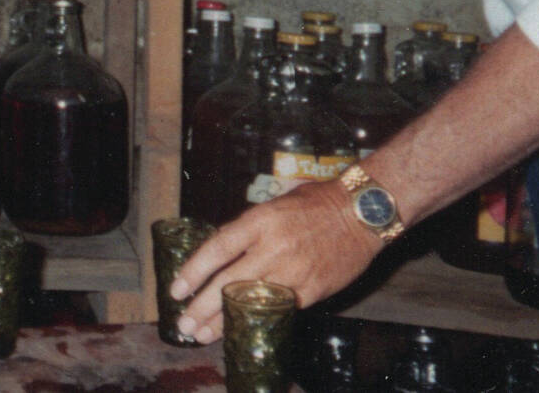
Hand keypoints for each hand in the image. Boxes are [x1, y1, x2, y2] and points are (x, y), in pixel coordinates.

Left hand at [168, 181, 380, 342]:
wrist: (362, 212)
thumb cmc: (317, 203)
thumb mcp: (274, 204)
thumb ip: (249, 229)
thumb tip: (223, 253)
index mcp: (260, 221)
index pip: (217, 249)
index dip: (193, 272)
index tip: (176, 289)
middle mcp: (273, 248)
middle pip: (228, 283)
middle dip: (202, 307)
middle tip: (184, 324)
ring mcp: (294, 271)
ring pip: (251, 303)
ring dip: (224, 322)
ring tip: (203, 335)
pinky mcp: (312, 290)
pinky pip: (279, 310)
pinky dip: (258, 322)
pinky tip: (243, 331)